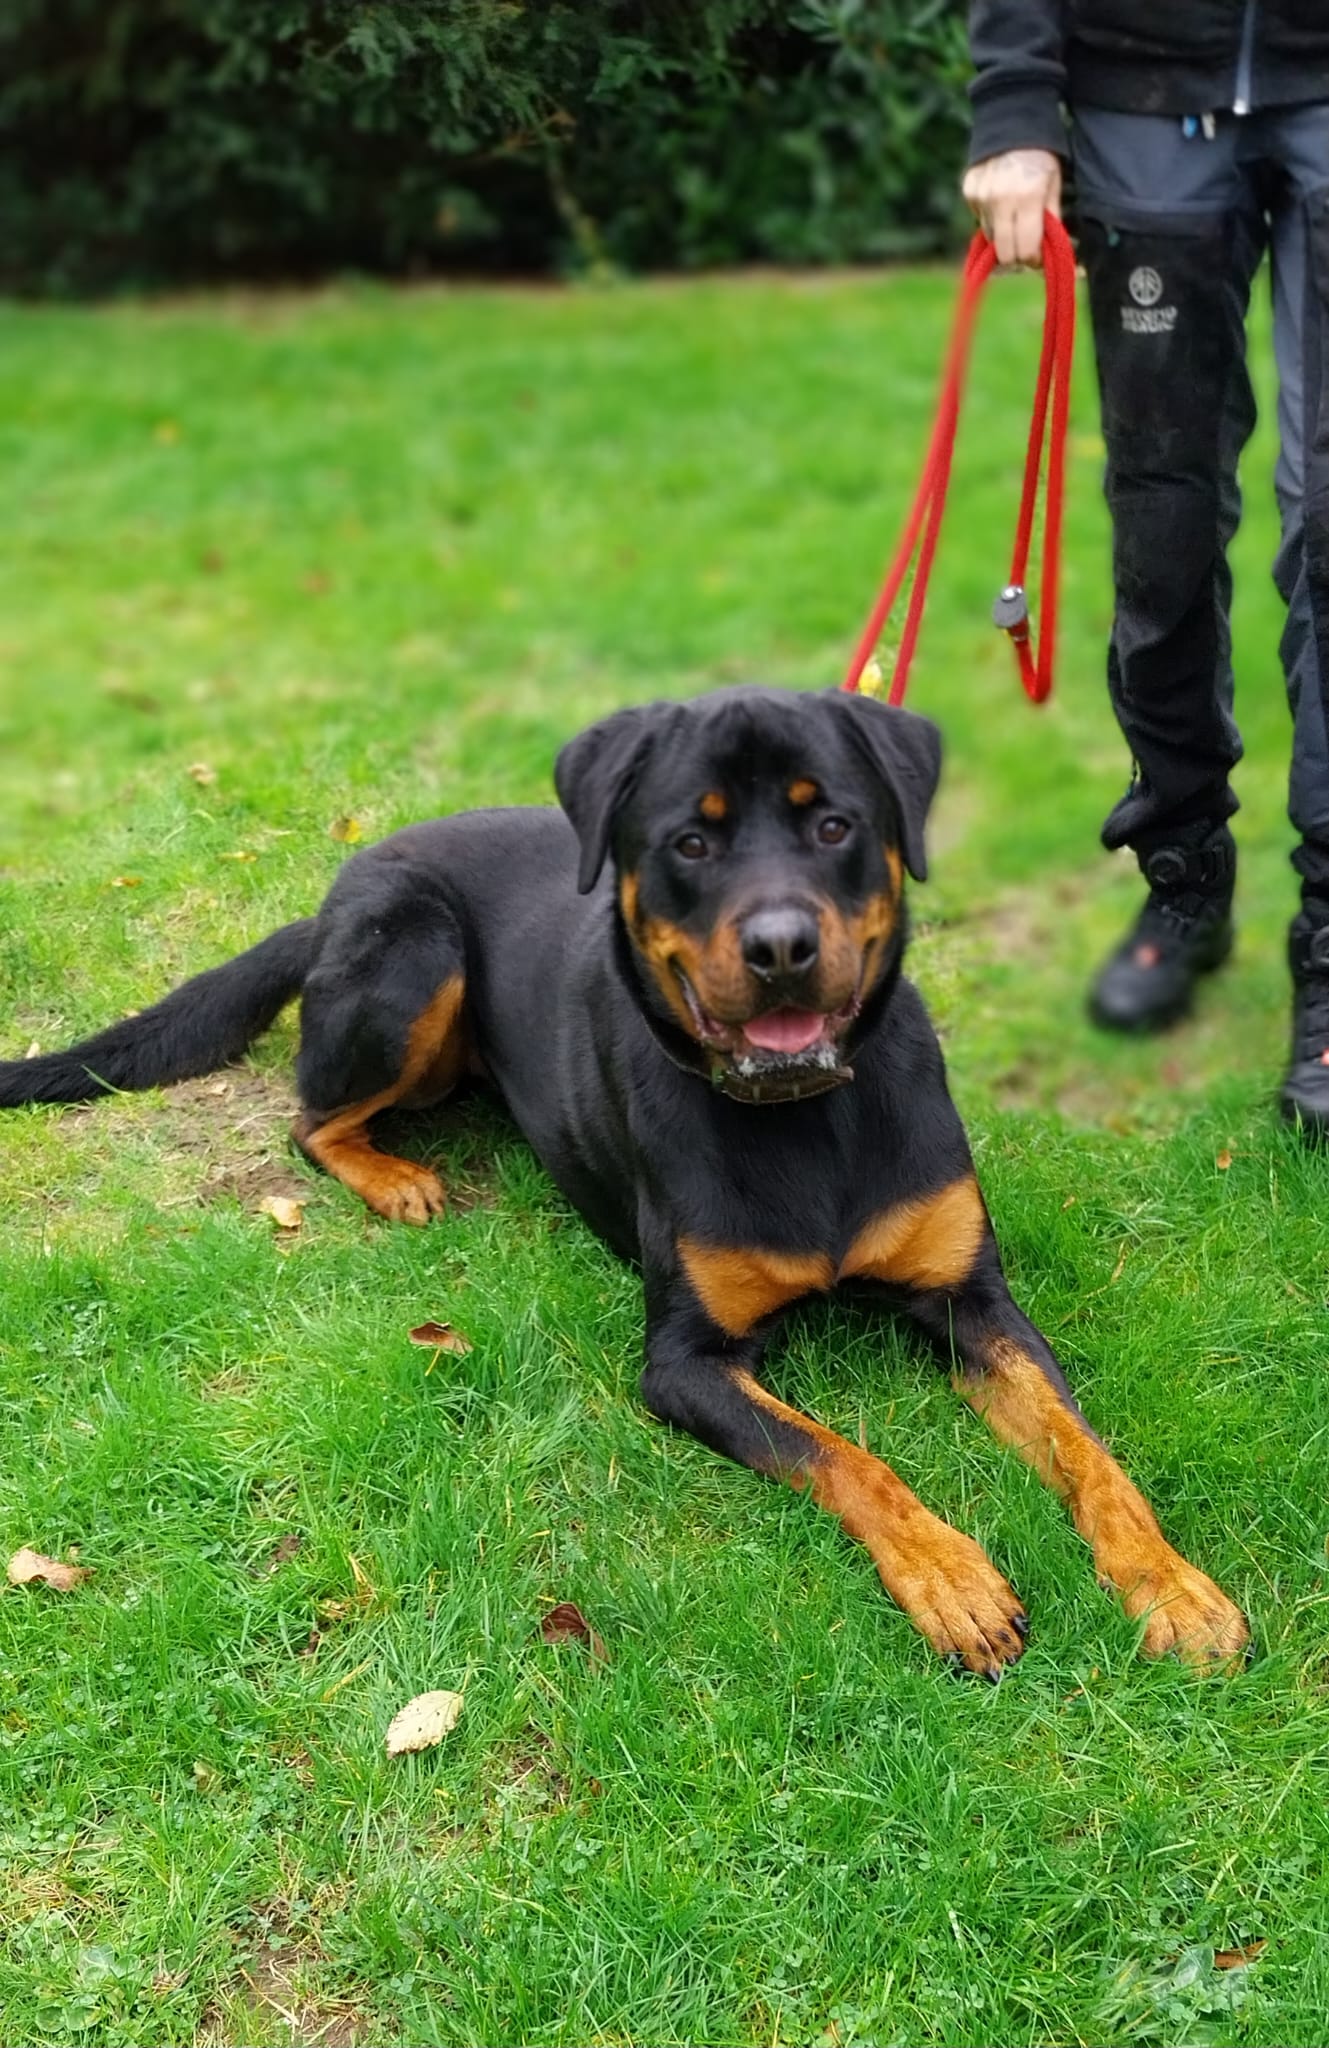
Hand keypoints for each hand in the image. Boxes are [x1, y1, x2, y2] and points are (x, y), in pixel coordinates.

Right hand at [962, 149, 1062, 267]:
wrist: (1013, 123)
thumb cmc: (1040, 157)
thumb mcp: (1053, 186)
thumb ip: (1051, 220)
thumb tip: (1045, 252)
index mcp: (1028, 197)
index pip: (1025, 249)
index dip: (1033, 259)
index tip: (1037, 256)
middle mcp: (1001, 199)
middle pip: (1004, 253)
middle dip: (1016, 255)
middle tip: (1024, 246)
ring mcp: (982, 196)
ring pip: (991, 238)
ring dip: (1003, 235)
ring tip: (1013, 217)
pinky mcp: (969, 191)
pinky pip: (980, 219)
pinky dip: (991, 218)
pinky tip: (1000, 200)